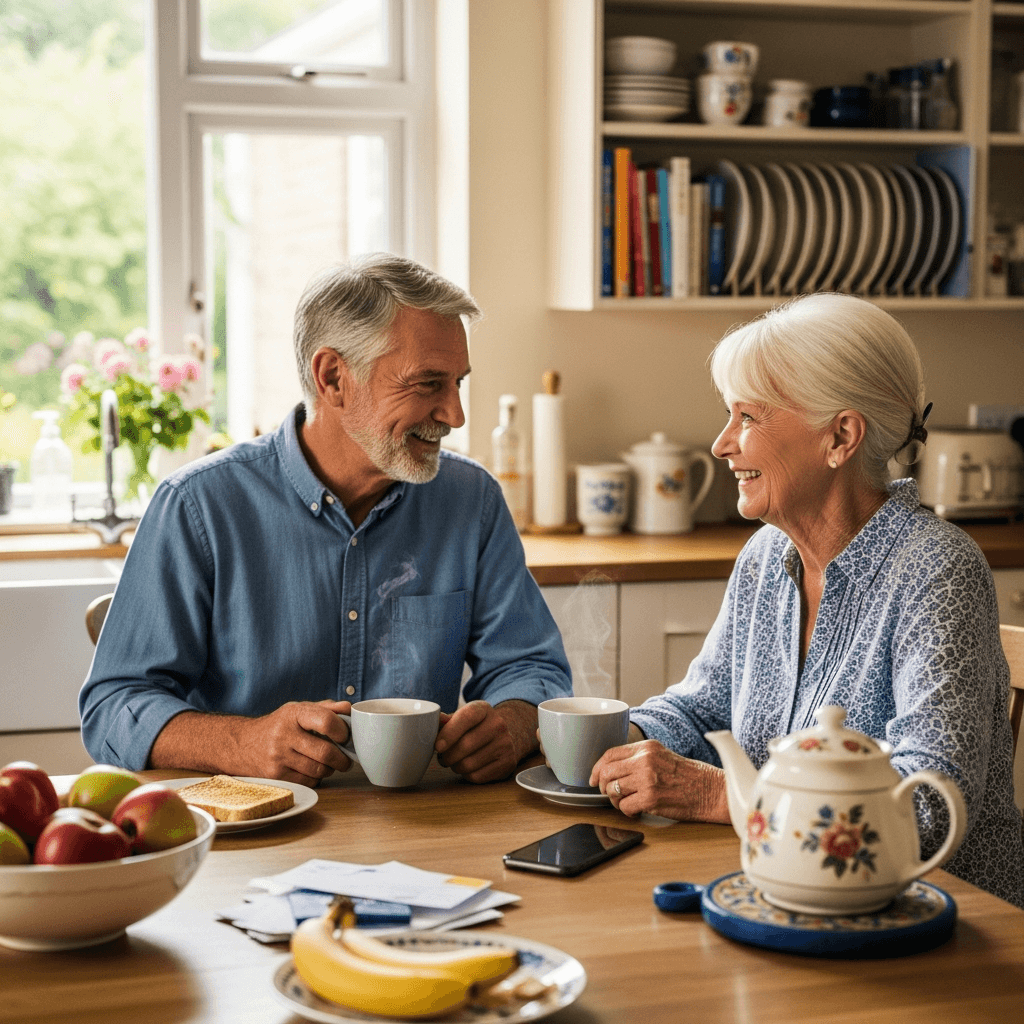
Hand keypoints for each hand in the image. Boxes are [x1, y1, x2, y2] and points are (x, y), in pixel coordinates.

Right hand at [248, 700, 354, 784]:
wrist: (243, 744)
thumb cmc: (279, 725)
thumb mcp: (299, 710)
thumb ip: (326, 708)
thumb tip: (350, 709)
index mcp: (294, 714)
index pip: (326, 721)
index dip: (342, 731)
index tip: (346, 736)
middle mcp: (284, 734)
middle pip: (325, 752)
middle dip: (342, 759)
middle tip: (347, 759)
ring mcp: (278, 756)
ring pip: (318, 770)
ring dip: (330, 769)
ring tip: (330, 764)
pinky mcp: (275, 775)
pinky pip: (307, 781)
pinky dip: (316, 778)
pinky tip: (313, 770)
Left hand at [435, 700, 537, 782]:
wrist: (505, 736)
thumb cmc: (475, 728)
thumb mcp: (462, 718)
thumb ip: (446, 720)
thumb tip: (433, 720)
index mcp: (484, 709)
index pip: (467, 717)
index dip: (449, 733)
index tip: (437, 746)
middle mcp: (498, 724)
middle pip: (465, 745)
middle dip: (447, 756)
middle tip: (443, 757)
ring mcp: (505, 744)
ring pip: (469, 764)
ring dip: (455, 766)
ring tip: (454, 762)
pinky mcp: (507, 763)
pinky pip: (477, 776)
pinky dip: (467, 775)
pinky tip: (468, 767)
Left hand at [588, 739, 729, 822]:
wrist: (712, 790)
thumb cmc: (689, 776)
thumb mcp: (662, 756)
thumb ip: (638, 758)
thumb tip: (611, 770)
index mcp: (647, 748)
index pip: (609, 754)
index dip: (597, 768)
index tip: (594, 779)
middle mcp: (644, 760)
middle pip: (606, 772)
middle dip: (603, 786)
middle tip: (610, 794)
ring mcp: (647, 779)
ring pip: (612, 790)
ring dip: (616, 800)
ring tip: (628, 802)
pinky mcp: (651, 799)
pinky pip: (624, 807)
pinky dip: (627, 812)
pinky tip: (637, 811)